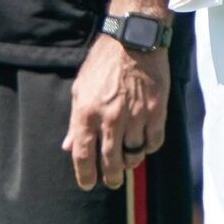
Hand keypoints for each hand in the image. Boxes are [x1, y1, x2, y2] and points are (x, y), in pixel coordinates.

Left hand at [62, 34, 168, 191]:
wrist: (134, 40)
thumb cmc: (103, 62)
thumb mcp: (80, 88)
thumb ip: (74, 120)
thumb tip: (68, 146)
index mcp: (86, 112)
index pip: (83, 155)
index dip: (85, 175)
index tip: (88, 184)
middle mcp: (110, 118)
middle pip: (110, 161)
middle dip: (111, 176)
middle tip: (112, 181)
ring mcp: (135, 115)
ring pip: (134, 154)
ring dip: (130, 162)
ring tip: (128, 161)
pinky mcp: (156, 111)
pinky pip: (153, 142)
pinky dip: (148, 148)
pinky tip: (144, 144)